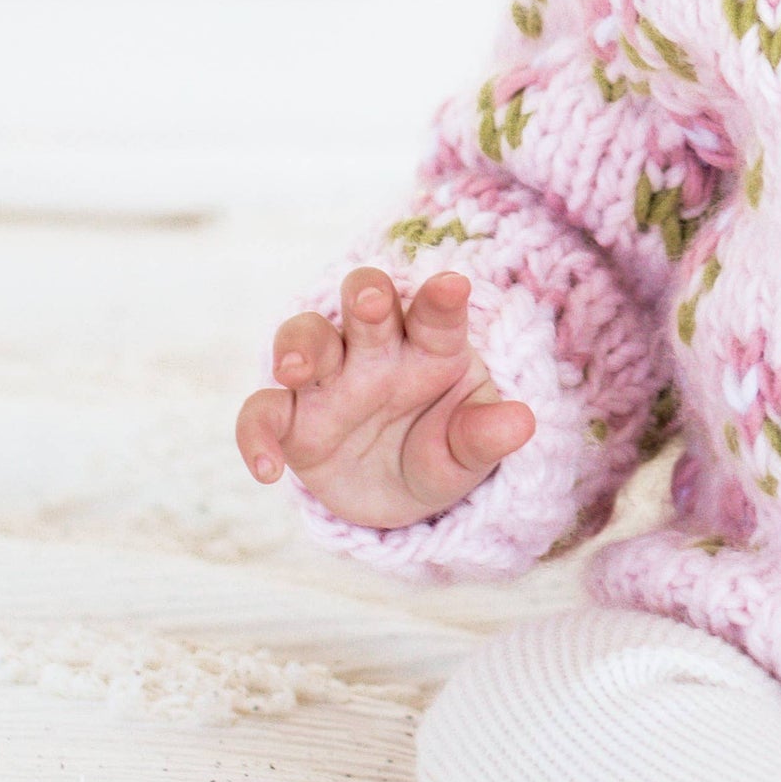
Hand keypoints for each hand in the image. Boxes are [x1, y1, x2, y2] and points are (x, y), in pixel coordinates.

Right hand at [235, 267, 535, 528]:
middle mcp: (377, 352)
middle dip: (367, 295)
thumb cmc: (444, 449)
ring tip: (299, 368)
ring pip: (306, 339)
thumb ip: (486, 435)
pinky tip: (269, 469)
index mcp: (432, 346)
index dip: (442, 298)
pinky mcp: (292, 420)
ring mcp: (330, 381)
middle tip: (374, 301)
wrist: (401, 495)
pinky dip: (257, 436)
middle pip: (364, 303)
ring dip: (301, 345)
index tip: (452, 286)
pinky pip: (263, 414)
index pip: (437, 313)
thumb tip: (523, 423)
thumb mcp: (469, 450)